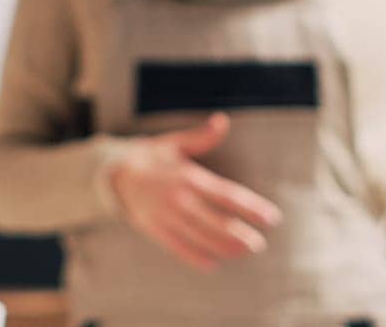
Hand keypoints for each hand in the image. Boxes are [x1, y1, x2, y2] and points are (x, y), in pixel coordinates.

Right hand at [108, 113, 282, 271]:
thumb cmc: (152, 156)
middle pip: (216, 221)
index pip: (227, 194)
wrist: (114, 173)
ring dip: (223, 247)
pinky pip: (177, 247)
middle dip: (239, 234)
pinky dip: (194, 257)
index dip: (251, 207)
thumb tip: (222, 121)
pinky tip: (212, 264)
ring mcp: (166, 216)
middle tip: (259, 244)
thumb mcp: (176, 143)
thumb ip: (202, 136)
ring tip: (243, 253)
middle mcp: (179, 198)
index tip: (271, 217)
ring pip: (200, 237)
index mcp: (189, 176)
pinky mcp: (154, 229)